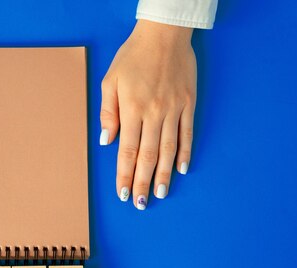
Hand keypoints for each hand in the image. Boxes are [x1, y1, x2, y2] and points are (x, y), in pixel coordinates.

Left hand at [100, 19, 195, 209]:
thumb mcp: (110, 81)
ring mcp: (173, 110)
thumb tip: (107, 141)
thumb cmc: (132, 57)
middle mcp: (154, 113)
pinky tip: (181, 169)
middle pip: (147, 156)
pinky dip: (184, 152)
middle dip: (142, 182)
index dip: (124, 175)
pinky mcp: (188, 104)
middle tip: (140, 203)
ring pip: (168, 149)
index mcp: (132, 110)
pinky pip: (187, 133)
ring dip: (163, 174)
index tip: (122, 193)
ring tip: (160, 194)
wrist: (163, 35)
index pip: (127, 151)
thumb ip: (108, 113)